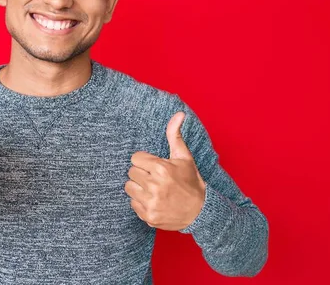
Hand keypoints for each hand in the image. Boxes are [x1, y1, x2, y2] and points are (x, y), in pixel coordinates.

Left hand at [124, 112, 205, 230]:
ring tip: (152, 189)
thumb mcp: (184, 157)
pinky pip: (132, 204)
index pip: (135, 158)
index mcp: (161, 169)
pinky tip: (154, 201)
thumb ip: (175, 135)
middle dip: (142, 174)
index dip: (144, 161)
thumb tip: (179, 114)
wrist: (201, 212)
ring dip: (138, 188)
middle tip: (155, 178)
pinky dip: (141, 202)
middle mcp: (154, 186)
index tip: (154, 166)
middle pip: (131, 172)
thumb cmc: (191, 182)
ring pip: (129, 188)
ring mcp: (151, 203)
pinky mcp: (148, 216)